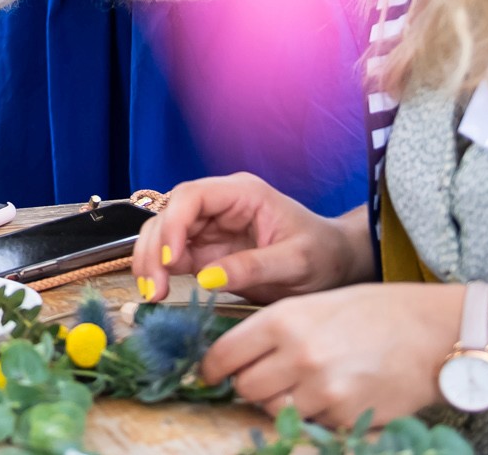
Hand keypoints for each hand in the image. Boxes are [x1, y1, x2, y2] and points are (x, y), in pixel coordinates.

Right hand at [133, 173, 372, 303]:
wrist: (336, 265)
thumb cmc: (324, 255)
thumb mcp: (297, 263)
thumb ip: (253, 267)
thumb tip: (205, 279)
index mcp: (242, 194)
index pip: (192, 196)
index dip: (174, 224)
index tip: (171, 260)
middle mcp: (219, 205)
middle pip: (169, 214)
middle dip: (155, 247)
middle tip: (154, 287)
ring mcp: (209, 226)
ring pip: (162, 233)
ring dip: (151, 260)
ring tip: (152, 294)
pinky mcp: (205, 250)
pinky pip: (171, 255)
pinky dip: (159, 271)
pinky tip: (157, 292)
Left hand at [200, 283, 460, 426]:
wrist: (434, 332)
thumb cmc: (374, 312)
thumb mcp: (315, 306)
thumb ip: (276, 331)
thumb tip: (240, 358)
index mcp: (283, 320)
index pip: (225, 355)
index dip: (213, 368)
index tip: (212, 374)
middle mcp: (297, 355)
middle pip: (246, 388)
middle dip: (249, 385)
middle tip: (264, 379)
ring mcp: (322, 390)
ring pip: (275, 410)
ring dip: (280, 402)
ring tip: (303, 385)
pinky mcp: (346, 417)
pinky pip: (310, 424)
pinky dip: (314, 414)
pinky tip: (334, 394)